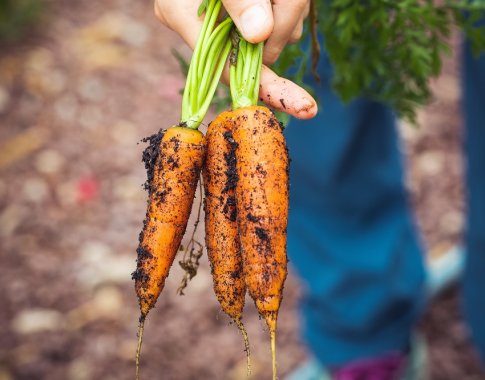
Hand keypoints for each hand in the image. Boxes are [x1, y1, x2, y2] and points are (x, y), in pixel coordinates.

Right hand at [155, 0, 316, 118]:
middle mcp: (203, 24)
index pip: (230, 70)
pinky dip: (290, 3)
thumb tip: (259, 34)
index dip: (268, 88)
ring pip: (277, 33)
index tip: (304, 106)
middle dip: (286, 22)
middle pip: (261, 50)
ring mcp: (226, 19)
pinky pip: (281, 18)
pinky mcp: (246, 11)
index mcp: (183, 16)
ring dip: (291, 7)